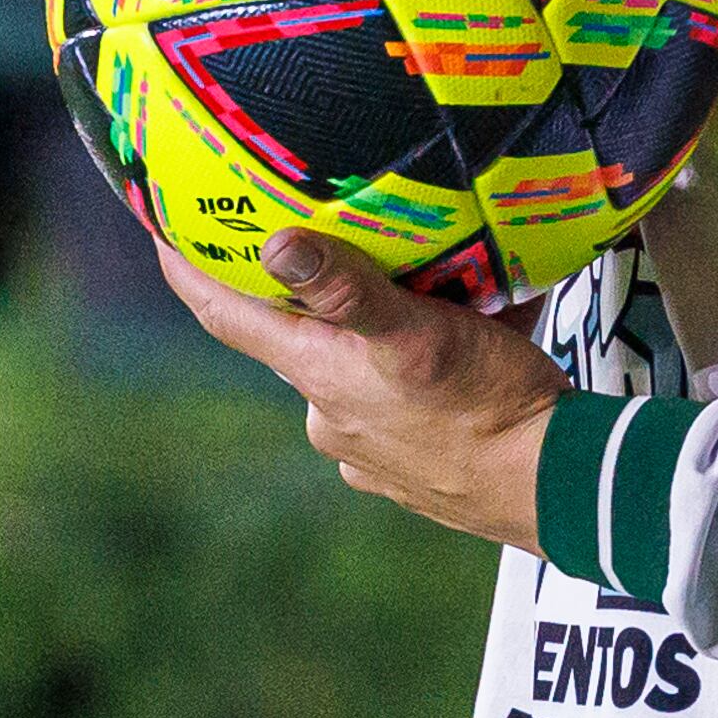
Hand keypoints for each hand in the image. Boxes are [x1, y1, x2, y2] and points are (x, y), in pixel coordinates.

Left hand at [156, 228, 563, 548]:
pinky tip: (473, 339)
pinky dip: (425, 363)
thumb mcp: (416, 333)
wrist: (557, 486)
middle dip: (310, 291)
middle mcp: (328, 414)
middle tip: (332, 238)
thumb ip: (348, 291)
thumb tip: (275, 249)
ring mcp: (370, 447)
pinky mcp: (415, 467)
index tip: (160, 230)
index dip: (188, 269)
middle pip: (296, 334)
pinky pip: (406, 395)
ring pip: (358, 362)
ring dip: (379, 326)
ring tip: (432, 283)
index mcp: (317, 375)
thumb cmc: (486, 407)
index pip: (225, 315)